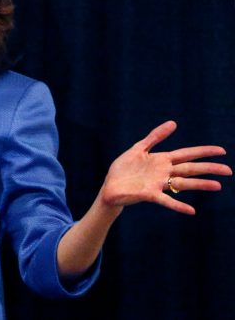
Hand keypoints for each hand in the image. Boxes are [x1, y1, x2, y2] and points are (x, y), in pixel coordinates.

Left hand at [100, 121, 230, 214]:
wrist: (110, 186)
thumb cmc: (124, 169)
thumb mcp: (139, 148)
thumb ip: (155, 137)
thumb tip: (174, 123)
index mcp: (162, 160)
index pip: (186, 154)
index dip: (203, 152)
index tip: (221, 151)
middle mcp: (164, 172)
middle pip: (190, 168)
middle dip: (208, 168)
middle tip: (228, 170)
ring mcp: (158, 184)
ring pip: (183, 184)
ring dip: (200, 184)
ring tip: (217, 186)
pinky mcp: (149, 194)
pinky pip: (166, 200)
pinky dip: (178, 205)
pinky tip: (191, 210)